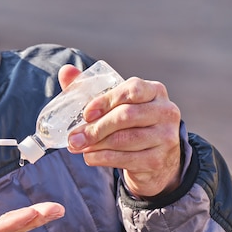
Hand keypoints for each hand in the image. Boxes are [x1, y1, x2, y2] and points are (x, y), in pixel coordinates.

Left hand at [60, 64, 181, 196]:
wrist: (154, 159)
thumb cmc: (129, 124)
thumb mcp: (115, 104)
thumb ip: (90, 88)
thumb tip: (66, 71)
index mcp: (154, 91)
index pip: (132, 90)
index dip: (106, 101)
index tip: (86, 113)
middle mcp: (165, 111)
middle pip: (126, 116)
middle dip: (96, 128)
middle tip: (74, 137)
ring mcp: (165, 137)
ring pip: (124, 139)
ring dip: (95, 144)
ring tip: (78, 146)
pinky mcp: (158, 160)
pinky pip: (125, 159)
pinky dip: (102, 158)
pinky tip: (90, 157)